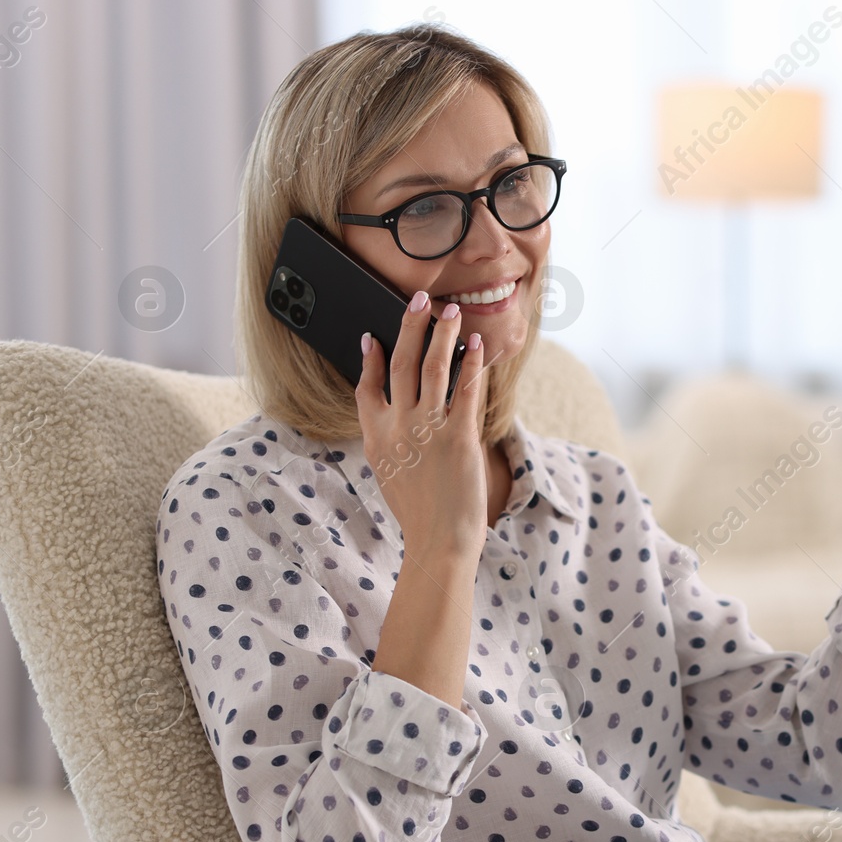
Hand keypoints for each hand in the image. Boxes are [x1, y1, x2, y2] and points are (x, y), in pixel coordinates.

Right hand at [355, 290, 493, 561]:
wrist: (440, 542)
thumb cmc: (421, 513)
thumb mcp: (391, 474)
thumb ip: (389, 440)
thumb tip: (394, 415)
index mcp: (376, 437)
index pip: (366, 387)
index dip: (368, 358)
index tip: (372, 335)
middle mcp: (397, 428)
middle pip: (401, 364)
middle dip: (411, 326)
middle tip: (421, 299)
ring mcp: (427, 430)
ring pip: (433, 368)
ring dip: (442, 335)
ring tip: (451, 312)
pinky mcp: (458, 437)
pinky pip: (464, 390)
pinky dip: (470, 363)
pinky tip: (475, 345)